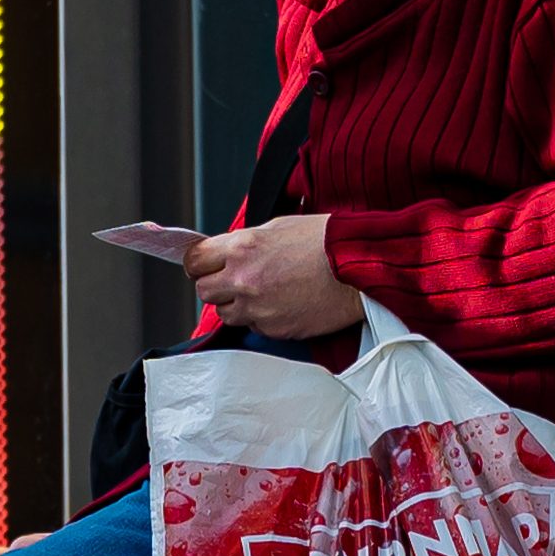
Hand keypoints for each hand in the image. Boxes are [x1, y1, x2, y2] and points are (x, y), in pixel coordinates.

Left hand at [185, 215, 365, 339]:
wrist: (360, 267)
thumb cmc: (325, 241)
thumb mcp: (278, 226)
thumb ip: (244, 242)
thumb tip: (225, 253)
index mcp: (242, 247)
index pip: (194, 261)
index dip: (199, 264)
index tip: (205, 265)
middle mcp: (243, 279)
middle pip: (204, 291)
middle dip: (216, 286)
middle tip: (234, 280)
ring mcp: (257, 308)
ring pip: (225, 314)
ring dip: (237, 305)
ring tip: (264, 292)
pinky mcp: (273, 329)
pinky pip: (253, 327)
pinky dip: (261, 318)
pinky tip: (282, 303)